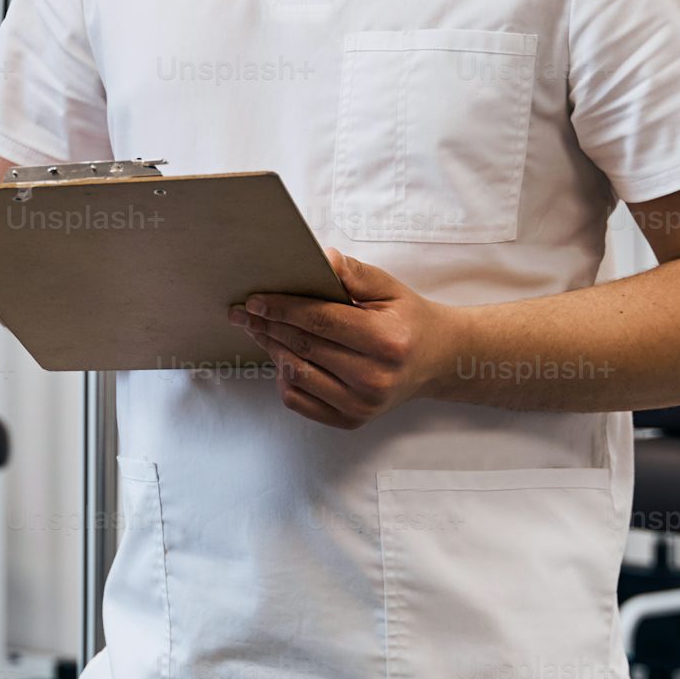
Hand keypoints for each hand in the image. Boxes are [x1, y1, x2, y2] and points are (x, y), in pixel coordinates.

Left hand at [230, 248, 456, 428]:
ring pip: (297, 374)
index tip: (256, 299)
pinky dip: (284, 377)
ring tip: (259, 329)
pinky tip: (282, 357)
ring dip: (271, 349)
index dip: (283, 308)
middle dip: (268, 326)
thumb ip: (354, 274)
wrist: (436, 361)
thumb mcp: (390, 288)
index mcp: (387, 341)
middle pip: (304, 347)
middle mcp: (374, 379)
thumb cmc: (408, 320)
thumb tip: (322, 258)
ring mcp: (362, 405)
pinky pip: (299, 401)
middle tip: (244, 312)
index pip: (321, 322)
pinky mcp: (351, 420)